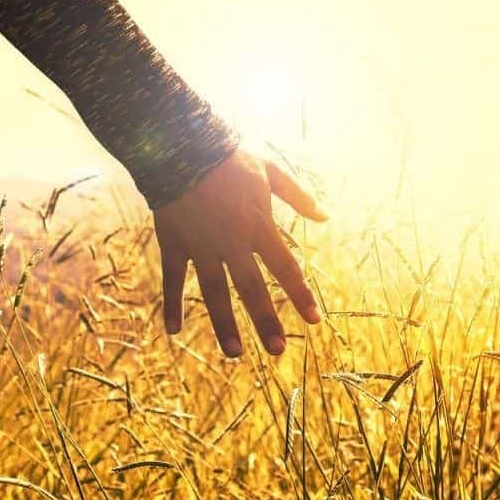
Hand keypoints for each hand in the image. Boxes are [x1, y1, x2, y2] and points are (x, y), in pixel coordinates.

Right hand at [152, 149, 327, 356]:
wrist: (182, 146)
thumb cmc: (231, 158)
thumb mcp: (270, 172)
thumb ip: (299, 196)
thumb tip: (326, 217)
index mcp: (258, 226)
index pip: (286, 268)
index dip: (300, 295)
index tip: (315, 320)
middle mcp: (231, 242)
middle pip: (252, 289)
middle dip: (266, 321)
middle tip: (278, 350)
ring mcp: (201, 246)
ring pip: (214, 292)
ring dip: (224, 324)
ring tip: (235, 353)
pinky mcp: (175, 243)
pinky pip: (173, 279)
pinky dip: (172, 304)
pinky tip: (173, 330)